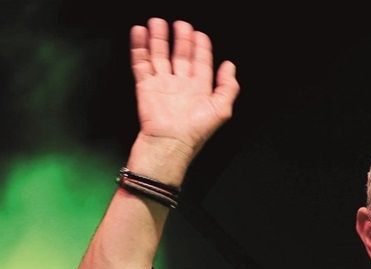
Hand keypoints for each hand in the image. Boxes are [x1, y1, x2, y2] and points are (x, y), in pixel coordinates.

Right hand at [130, 18, 238, 159]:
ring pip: (159, 55)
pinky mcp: (145, 86)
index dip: (201, 47)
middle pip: (180, 55)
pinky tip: (140, 33)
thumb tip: (230, 66)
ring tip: (157, 22)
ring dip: (158, 38)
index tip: (199, 34)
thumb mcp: (221, 109)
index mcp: (199, 89)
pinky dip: (140, 47)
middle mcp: (180, 85)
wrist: (168, 143)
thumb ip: (228, 86)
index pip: (200, 62)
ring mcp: (162, 84)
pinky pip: (141, 63)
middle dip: (180, 38)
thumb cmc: (194, 132)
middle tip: (180, 24)